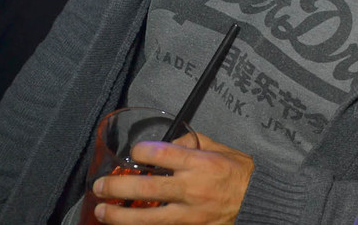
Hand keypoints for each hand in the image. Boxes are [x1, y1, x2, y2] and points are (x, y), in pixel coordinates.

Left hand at [92, 133, 253, 223]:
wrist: (258, 202)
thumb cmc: (241, 174)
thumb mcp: (222, 150)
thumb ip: (194, 143)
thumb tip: (171, 141)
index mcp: (200, 163)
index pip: (162, 153)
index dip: (141, 151)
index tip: (135, 152)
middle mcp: (192, 188)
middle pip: (146, 187)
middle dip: (117, 187)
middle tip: (99, 186)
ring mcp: (189, 213)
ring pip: (147, 217)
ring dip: (119, 216)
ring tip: (101, 211)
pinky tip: (126, 224)